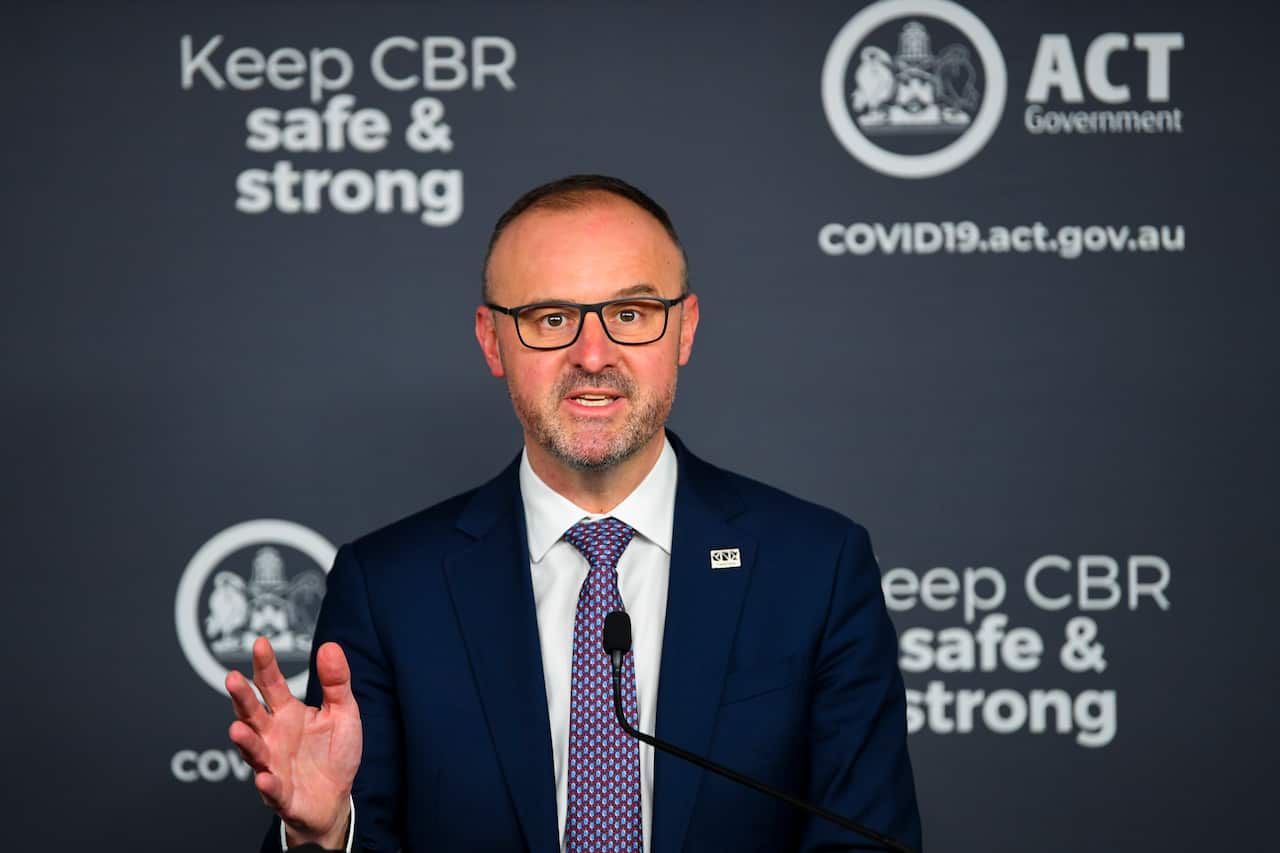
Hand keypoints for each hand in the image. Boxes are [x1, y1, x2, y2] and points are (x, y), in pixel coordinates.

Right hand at [227, 637, 362, 847]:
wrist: (335, 799)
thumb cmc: (333, 752)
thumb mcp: (343, 712)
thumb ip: (336, 682)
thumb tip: (330, 646)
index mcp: (287, 713)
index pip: (272, 684)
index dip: (266, 665)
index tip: (260, 643)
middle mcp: (272, 736)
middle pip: (252, 713)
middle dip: (241, 697)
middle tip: (231, 678)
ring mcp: (272, 765)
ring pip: (253, 751)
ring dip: (245, 741)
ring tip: (237, 729)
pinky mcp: (280, 795)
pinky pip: (272, 790)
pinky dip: (267, 785)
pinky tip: (264, 779)